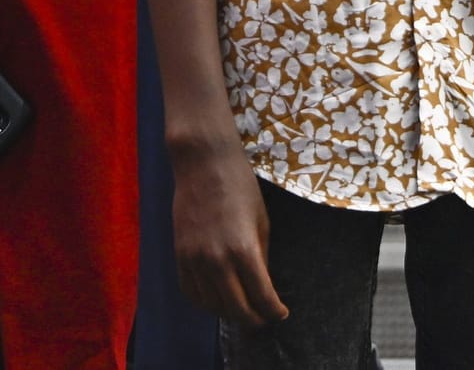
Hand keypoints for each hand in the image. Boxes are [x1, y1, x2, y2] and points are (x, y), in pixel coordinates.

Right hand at [170, 142, 286, 326]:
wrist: (204, 166)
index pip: (260, 294)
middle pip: (235, 307)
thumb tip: (263, 283)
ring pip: (211, 304)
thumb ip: (261, 255)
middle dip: (252, 319)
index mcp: (243, 249)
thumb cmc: (241, 187)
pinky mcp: (179, 257)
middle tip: (263, 320)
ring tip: (243, 312)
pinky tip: (217, 301)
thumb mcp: (261, 220)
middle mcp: (216, 260)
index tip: (281, 315)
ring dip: (228, 313)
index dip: (272, 310)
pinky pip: (191, 292)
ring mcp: (194, 261)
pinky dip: (205, 302)